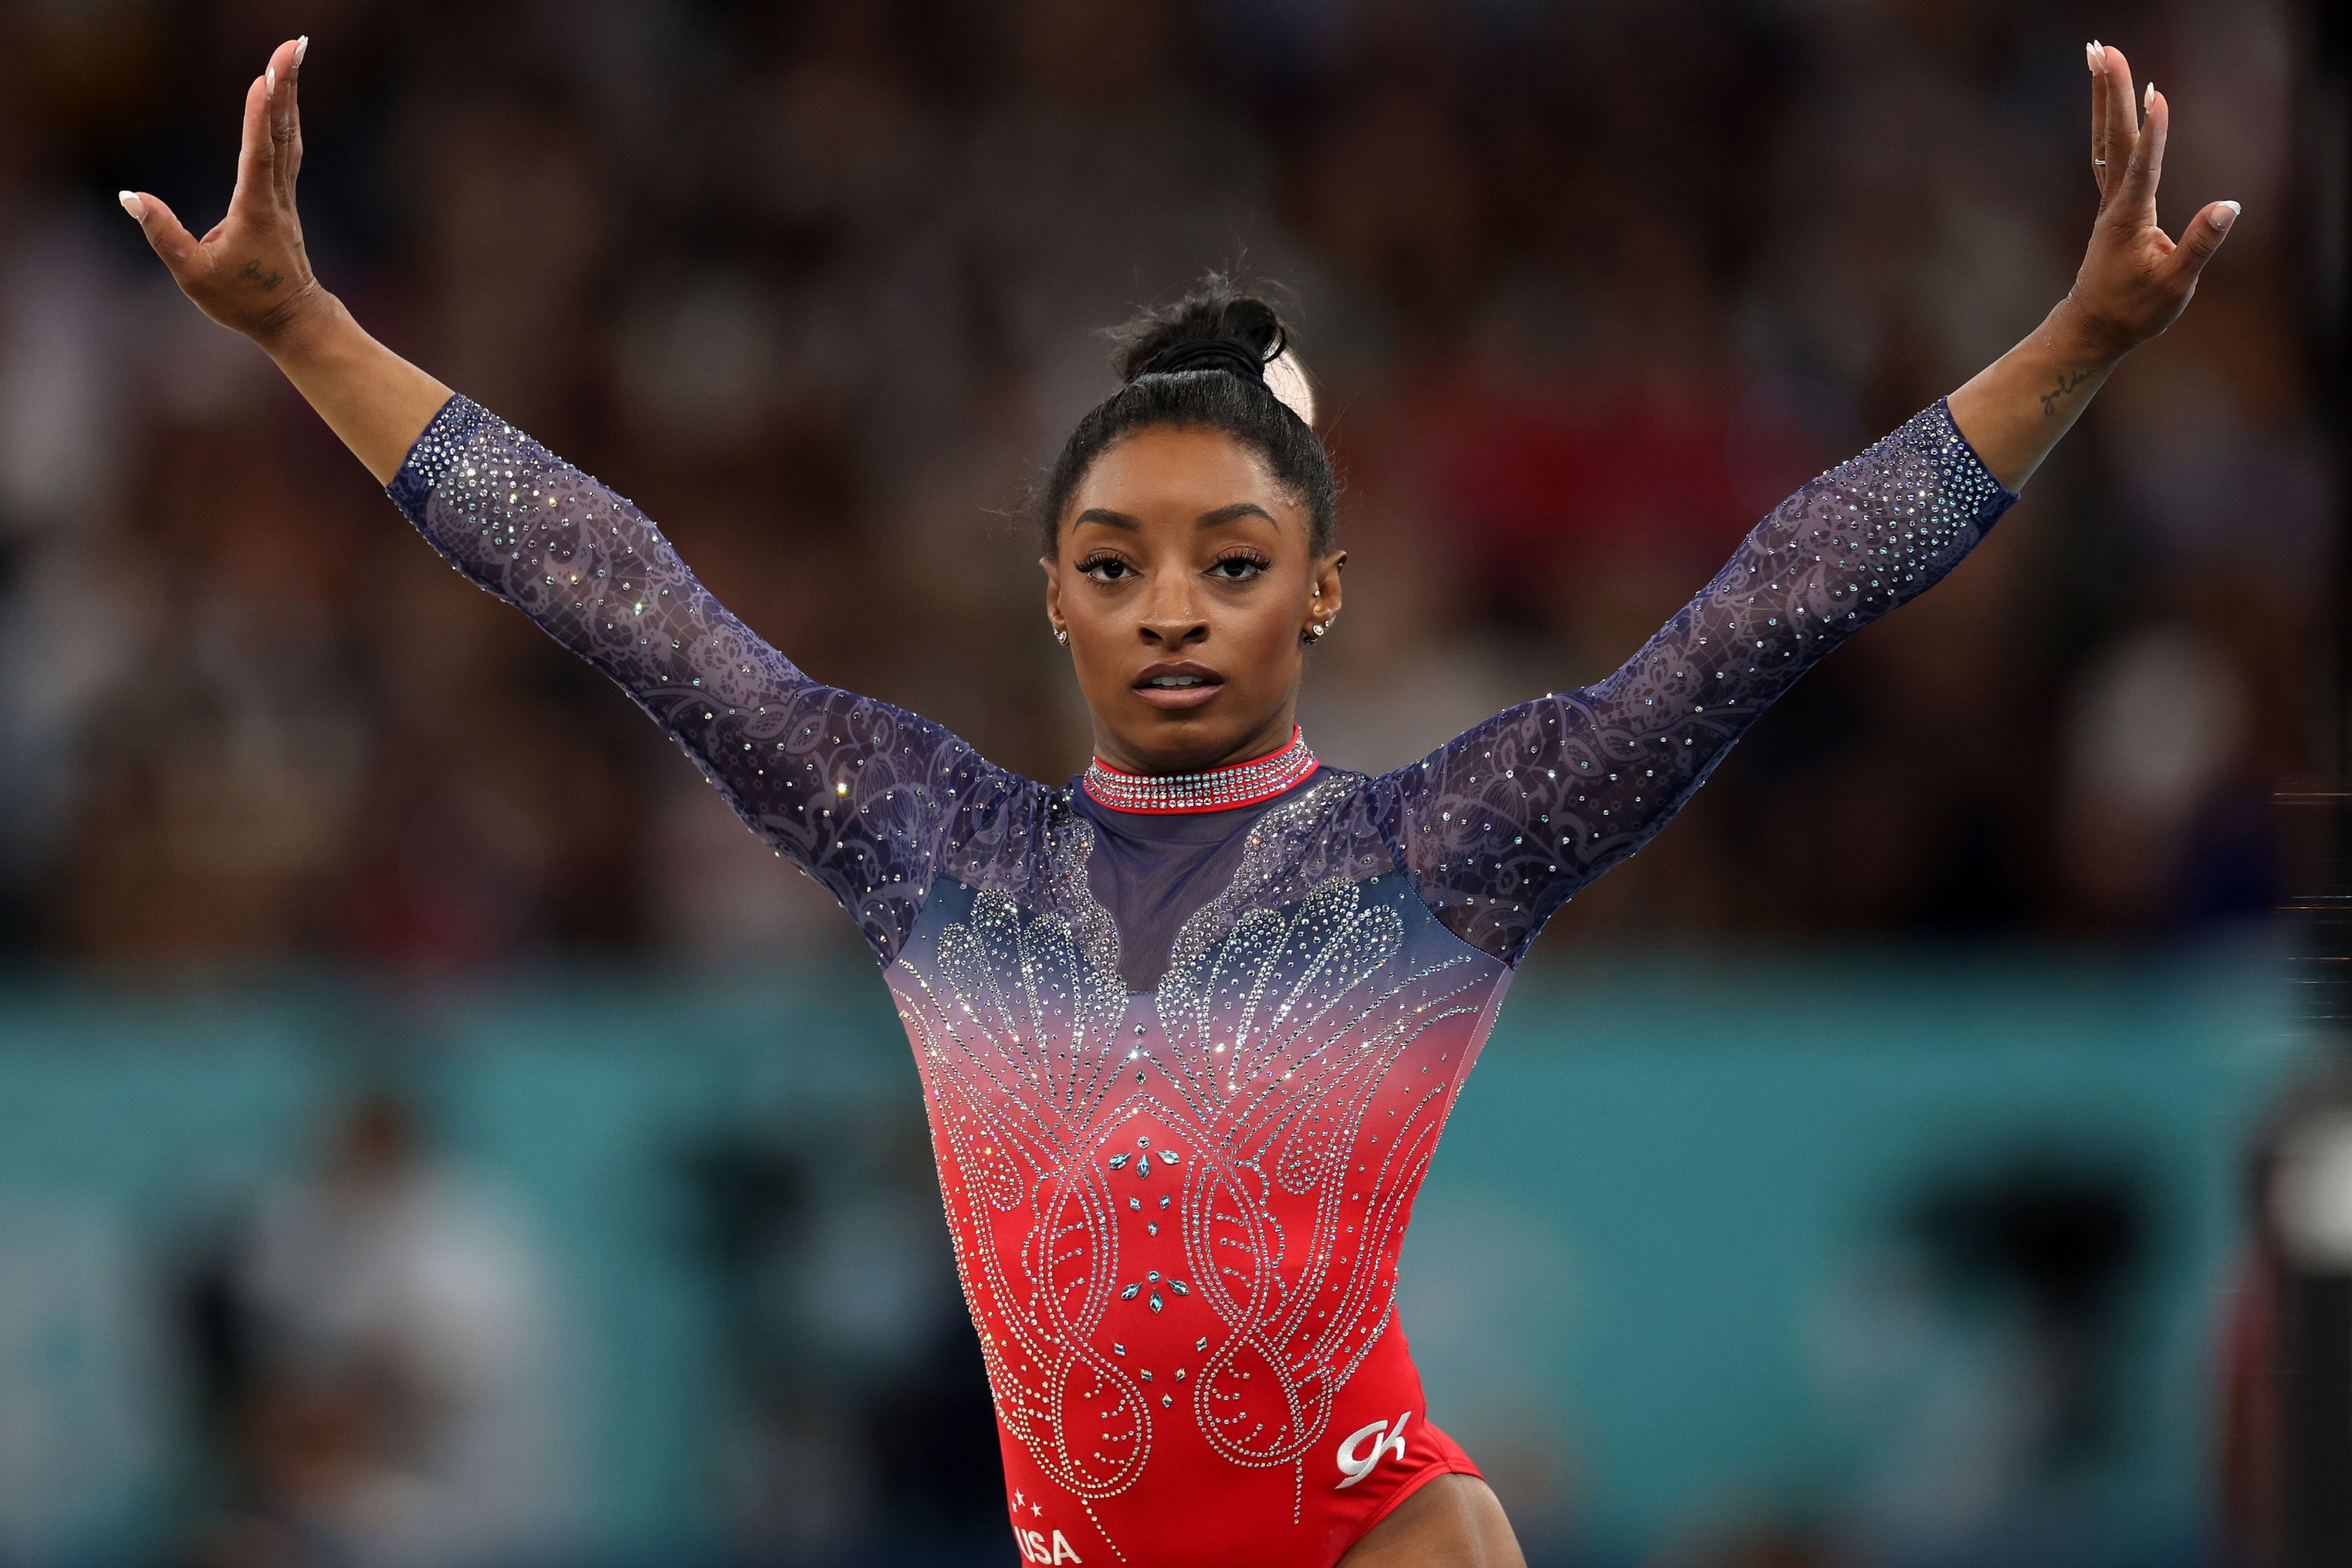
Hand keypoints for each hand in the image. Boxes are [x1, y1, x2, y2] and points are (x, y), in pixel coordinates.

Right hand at [120, 37, 326, 344]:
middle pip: (281, 134)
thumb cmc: (242, 301)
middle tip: (294, 44)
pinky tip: (285, 95)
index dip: (260, 118)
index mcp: (254, 212)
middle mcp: (275, 197)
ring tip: (292, 54)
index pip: (258, 156)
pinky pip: (286, 149)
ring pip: (289, 137)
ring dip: (290, 94)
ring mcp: (283, 196)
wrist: (292, 319)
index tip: (264, 79)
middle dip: (286, 86)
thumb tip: (129, 196)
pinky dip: (285, 118)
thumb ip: (162, 233)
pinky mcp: (282, 198)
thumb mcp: (193, 275)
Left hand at [2060, 41, 2238, 361]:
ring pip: (2105, 139)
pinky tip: (2110, 101)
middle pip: (2113, 137)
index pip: (2144, 168)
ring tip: (2098, 55)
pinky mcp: (2112, 205)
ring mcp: (2110, 201)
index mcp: (2130, 218)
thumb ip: (2200, 246)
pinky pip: (2109, 153)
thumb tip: (2229, 206)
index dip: (2153, 133)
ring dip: (2103, 96)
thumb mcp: (2175, 285)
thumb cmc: (2134, 310)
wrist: (2093, 328)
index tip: (2157, 96)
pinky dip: (2111, 122)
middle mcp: (2115, 202)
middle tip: (2102, 48)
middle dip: (2111, 91)